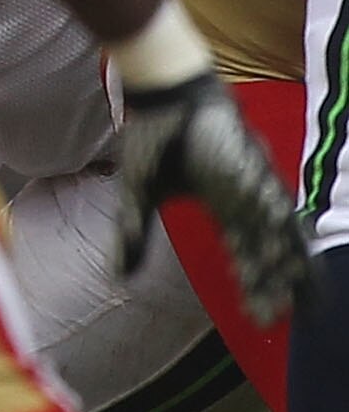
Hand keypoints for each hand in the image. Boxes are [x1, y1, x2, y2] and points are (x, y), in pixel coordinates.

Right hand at [116, 68, 310, 324]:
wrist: (161, 92)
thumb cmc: (152, 138)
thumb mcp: (137, 197)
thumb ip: (132, 236)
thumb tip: (119, 278)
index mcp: (223, 207)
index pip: (245, 254)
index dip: (255, 286)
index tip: (260, 318)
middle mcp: (245, 200)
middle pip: (268, 251)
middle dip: (274, 286)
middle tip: (276, 319)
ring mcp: (252, 182)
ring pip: (279, 232)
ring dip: (286, 265)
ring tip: (293, 299)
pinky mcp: (253, 164)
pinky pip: (274, 200)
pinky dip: (280, 227)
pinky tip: (283, 254)